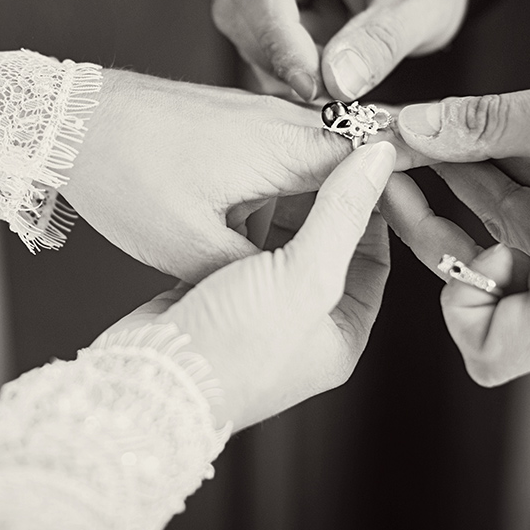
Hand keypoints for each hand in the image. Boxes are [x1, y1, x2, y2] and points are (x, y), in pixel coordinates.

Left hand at [63, 69, 418, 282]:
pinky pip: (283, 162)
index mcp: (286, 149)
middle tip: (416, 244)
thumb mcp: (188, 245)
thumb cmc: (123, 175)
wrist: (66, 118)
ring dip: (334, 202)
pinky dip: (295, 194)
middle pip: (356, 163)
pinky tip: (278, 230)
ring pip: (318, 166)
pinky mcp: (231, 128)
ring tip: (354, 248)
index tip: (449, 216)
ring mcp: (255, 122)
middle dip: (382, 205)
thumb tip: (296, 284)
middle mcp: (282, 125)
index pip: (379, 160)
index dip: (418, 189)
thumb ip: (256, 268)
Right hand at [102, 142, 394, 429]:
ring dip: (278, 206)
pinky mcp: (214, 296)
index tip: (361, 164)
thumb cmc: (230, 350)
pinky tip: (234, 190)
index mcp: (338, 336)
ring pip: (278, 244)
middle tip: (317, 152)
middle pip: (324, 248)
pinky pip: (236, 247)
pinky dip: (239, 219)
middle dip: (321, 201)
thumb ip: (342, 215)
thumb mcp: (304, 276)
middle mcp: (300, 326)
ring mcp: (255, 311)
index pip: (371, 258)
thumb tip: (376, 164)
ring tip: (278, 160)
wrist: (153, 377)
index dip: (370, 208)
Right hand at [211, 0, 467, 101]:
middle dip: (284, 57)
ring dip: (286, 60)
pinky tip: (324, 53)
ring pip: (240, 27)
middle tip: (338, 85)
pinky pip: (248, 34)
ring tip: (342, 59)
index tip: (314, 88)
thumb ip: (383, 41)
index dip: (279, 42)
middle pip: (239, 8)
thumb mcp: (427, 0)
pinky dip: (284, 57)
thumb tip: (337, 83)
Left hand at [380, 60, 529, 385]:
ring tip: (413, 136)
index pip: (492, 351)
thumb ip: (485, 125)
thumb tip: (413, 126)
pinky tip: (461, 136)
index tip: (456, 241)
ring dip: (458, 188)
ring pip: (505, 242)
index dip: (455, 305)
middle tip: (390, 165)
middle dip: (435, 219)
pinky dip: (498, 180)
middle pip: (487, 284)